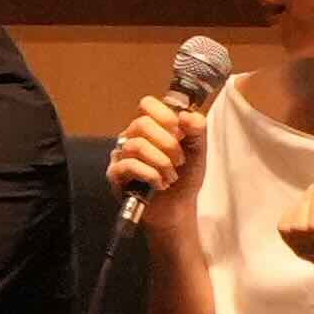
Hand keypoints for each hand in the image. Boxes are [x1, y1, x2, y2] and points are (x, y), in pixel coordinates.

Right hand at [109, 90, 206, 232]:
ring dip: (161, 163)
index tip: (180, 133)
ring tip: (171, 177)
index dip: (164, 115)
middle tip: (180, 161)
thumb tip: (186, 115)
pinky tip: (159, 184)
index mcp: (151, 126)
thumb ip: (197, 130)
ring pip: (136, 145)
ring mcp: (121, 155)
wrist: (177, 208)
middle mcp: (132, 136)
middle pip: (142, 124)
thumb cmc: (184, 177)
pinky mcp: (115, 174)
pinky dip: (150, 174)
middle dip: (167, 144)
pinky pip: (128, 165)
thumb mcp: (198, 151)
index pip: (147, 105)